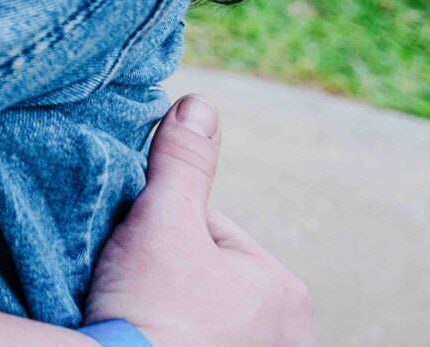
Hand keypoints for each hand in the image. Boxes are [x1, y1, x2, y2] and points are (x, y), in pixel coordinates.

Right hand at [82, 96, 314, 346]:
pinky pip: (200, 340)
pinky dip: (177, 337)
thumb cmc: (152, 309)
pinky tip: (151, 337)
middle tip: (137, 288)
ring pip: (203, 312)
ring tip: (143, 317)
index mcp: (285, 287)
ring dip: (174, 309)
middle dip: (172, 274)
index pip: (209, 232)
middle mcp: (291, 334)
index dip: (162, 233)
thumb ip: (183, 162)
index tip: (139, 256)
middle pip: (209, 276)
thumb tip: (199, 105)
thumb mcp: (162, 219)